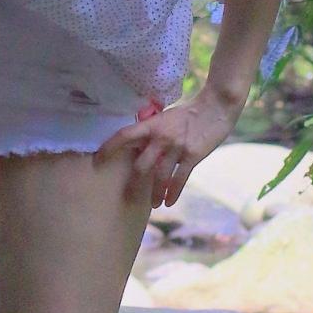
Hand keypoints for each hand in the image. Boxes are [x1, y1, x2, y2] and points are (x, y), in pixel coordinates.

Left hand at [92, 85, 242, 207]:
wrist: (215, 108)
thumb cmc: (188, 113)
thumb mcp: (165, 117)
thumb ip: (152, 131)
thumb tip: (137, 145)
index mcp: (152, 125)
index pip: (125, 135)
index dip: (110, 147)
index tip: (98, 160)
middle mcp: (162, 137)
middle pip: (142, 164)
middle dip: (133, 183)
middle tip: (127, 196)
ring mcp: (177, 148)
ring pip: (160, 176)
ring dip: (155, 193)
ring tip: (153, 205)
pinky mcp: (192, 156)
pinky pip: (180, 179)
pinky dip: (174, 193)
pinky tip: (169, 202)